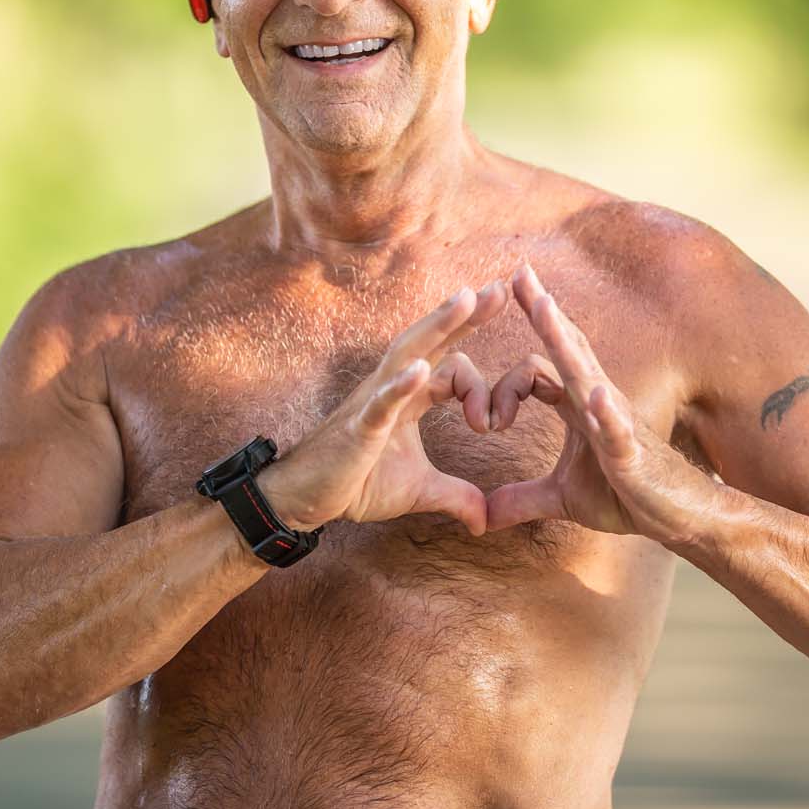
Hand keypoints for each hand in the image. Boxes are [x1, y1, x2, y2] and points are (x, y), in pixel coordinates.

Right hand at [257, 281, 511, 535]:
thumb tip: (486, 522)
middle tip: (502, 286)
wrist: (306, 500)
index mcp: (411, 396)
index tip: (497, 424)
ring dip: (438, 325)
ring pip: (408, 353)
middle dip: (466, 314)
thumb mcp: (419, 491)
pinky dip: (400, 385)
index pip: (452, 367)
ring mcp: (374, 401)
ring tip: (466, 299)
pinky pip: (381, 402)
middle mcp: (393, 387)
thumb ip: (456, 497)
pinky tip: (419, 368)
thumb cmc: (356, 483)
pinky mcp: (358, 427)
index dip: (481, 389)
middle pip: (433, 340)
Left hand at [484, 263, 717, 540]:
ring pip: (586, 373)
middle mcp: (595, 401)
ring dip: (564, 341)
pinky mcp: (632, 451)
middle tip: (519, 271)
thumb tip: (484, 515)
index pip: (536, 371)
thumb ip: (523, 499)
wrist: (679, 519)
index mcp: (575, 406)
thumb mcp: (564, 500)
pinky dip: (606, 411)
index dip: (503, 389)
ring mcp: (616, 421)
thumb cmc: (627, 496)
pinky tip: (594, 395)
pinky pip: (618, 426)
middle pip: (565, 347)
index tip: (484, 422)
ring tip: (545, 309)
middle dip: (542, 310)